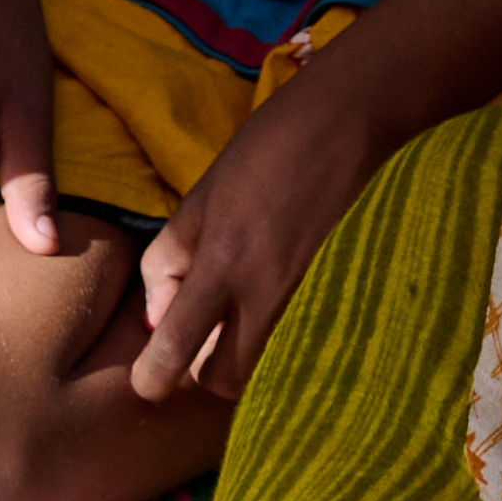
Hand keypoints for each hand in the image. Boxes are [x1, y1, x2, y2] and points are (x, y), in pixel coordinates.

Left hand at [131, 81, 388, 400]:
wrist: (350, 118)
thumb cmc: (267, 149)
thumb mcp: (200, 197)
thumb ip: (168, 261)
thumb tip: (158, 319)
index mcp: (222, 262)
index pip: (176, 349)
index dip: (154, 377)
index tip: (151, 377)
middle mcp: (265, 292)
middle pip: (226, 382)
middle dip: (206, 376)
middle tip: (202, 342)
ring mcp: (306, 299)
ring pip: (264, 369)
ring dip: (243, 358)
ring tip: (238, 318)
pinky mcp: (335, 297)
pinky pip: (296, 345)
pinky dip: (276, 341)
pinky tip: (272, 303)